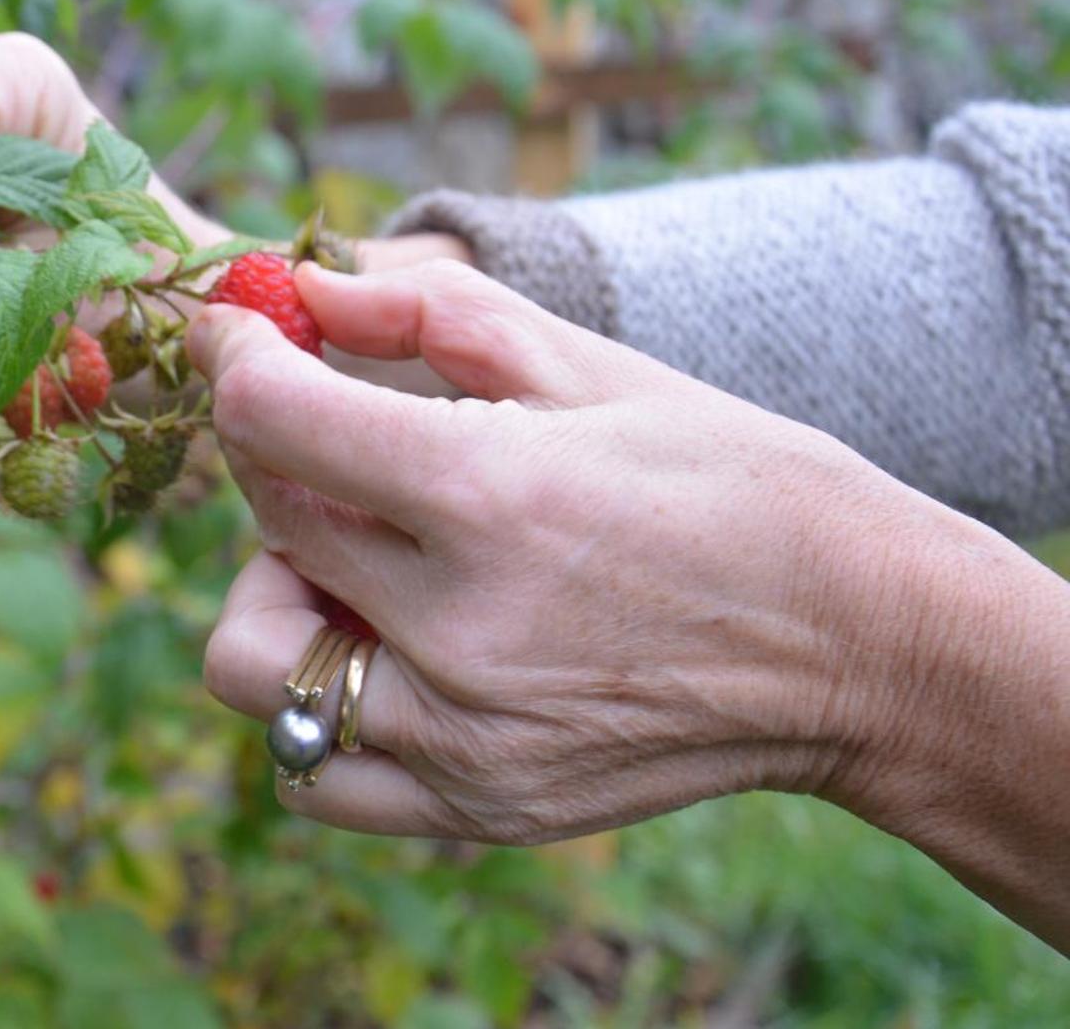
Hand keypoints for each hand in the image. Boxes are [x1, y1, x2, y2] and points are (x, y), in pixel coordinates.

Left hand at [191, 259, 970, 843]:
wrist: (858, 643)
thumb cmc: (730, 481)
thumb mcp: (593, 364)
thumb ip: (430, 311)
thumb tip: (303, 284)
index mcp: (494, 494)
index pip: (272, 418)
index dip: (231, 356)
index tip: (235, 335)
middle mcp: (462, 629)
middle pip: (262, 522)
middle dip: (271, 455)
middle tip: (336, 443)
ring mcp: (463, 736)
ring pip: (251, 665)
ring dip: (274, 594)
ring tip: (358, 566)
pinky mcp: (476, 806)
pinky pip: (311, 771)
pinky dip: (313, 707)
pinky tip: (379, 652)